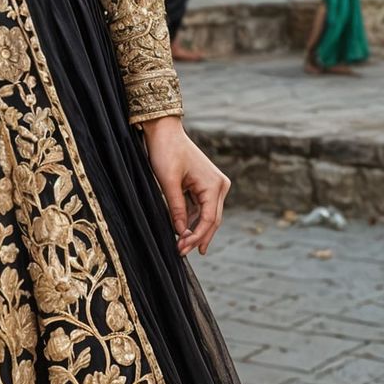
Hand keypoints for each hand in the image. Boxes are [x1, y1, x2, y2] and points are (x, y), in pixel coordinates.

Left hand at [141, 117, 228, 255]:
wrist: (164, 130)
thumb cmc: (166, 151)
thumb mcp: (168, 182)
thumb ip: (175, 208)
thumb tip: (180, 232)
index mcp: (214, 185)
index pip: (209, 220)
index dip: (196, 237)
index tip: (182, 249)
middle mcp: (219, 185)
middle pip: (212, 220)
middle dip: (197, 237)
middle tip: (181, 252)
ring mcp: (214, 185)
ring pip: (207, 215)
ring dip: (194, 230)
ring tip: (181, 245)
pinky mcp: (205, 185)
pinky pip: (201, 207)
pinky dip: (192, 219)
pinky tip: (183, 231)